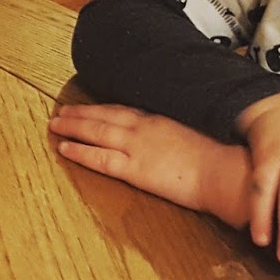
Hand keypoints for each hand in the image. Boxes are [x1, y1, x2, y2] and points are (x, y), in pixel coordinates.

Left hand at [49, 103, 251, 224]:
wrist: (225, 172)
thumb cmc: (219, 159)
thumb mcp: (195, 137)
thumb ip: (176, 136)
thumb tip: (171, 141)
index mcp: (161, 120)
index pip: (124, 110)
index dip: (102, 108)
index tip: (89, 106)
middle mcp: (145, 128)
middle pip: (104, 115)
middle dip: (80, 112)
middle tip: (61, 111)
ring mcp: (137, 147)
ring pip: (96, 132)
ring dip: (72, 126)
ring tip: (55, 124)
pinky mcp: (134, 169)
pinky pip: (99, 158)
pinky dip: (79, 151)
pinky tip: (64, 148)